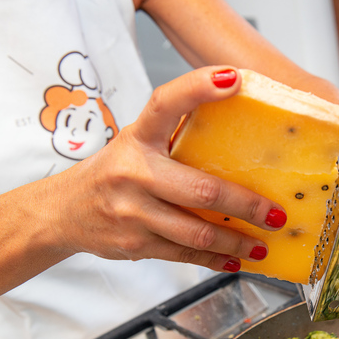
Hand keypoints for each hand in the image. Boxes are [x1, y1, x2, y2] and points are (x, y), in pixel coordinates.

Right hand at [49, 67, 284, 272]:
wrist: (62, 212)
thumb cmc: (113, 172)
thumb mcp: (136, 144)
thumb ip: (174, 139)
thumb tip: (240, 133)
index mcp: (136, 138)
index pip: (165, 104)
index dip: (198, 88)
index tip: (234, 78)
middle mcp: (132, 173)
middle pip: (201, 191)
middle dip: (246, 206)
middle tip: (277, 214)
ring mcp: (132, 212)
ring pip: (197, 233)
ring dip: (237, 242)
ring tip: (263, 245)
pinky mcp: (134, 244)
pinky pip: (185, 254)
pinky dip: (215, 260)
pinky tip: (235, 260)